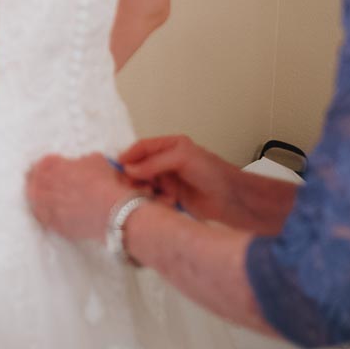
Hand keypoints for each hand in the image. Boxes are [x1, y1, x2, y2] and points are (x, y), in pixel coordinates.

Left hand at [26, 153, 139, 242]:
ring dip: (36, 195)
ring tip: (39, 195)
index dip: (45, 164)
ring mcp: (50, 207)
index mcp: (57, 168)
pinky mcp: (56, 224)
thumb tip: (79, 164)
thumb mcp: (96, 160)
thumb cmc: (107, 183)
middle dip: (35, 178)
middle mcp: (49, 186)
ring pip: (34, 200)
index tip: (48, 165)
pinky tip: (46, 211)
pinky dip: (42, 212)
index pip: (43, 163)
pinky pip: (42, 217)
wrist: (113, 211)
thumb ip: (82, 160)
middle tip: (36, 179)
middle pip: (33, 181)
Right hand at [119, 135, 235, 220]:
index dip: (129, 155)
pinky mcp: (169, 198)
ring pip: (144, 184)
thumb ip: (155, 162)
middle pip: (139, 166)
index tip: (119, 165)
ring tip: (152, 194)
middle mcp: (166, 162)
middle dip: (134, 175)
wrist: (231, 199)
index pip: (142, 147)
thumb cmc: (211, 173)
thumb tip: (128, 168)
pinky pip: (153, 198)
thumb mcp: (182, 158)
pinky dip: (155, 200)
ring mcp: (167, 181)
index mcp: (170, 146)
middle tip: (133, 185)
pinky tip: (167, 202)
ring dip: (144, 189)